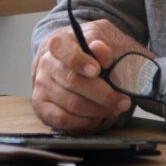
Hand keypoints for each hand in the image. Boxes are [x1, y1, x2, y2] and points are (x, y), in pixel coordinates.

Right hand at [31, 20, 148, 131]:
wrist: (76, 65)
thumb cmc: (92, 55)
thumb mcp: (101, 44)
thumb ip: (103, 48)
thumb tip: (99, 48)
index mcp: (59, 43)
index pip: (65, 51)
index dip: (79, 61)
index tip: (96, 70)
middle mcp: (47, 64)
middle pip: (73, 82)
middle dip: (103, 95)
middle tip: (123, 101)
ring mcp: (42, 85)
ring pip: (72, 104)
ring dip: (98, 110)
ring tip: (114, 109)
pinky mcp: (41, 106)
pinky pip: (63, 119)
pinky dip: (83, 122)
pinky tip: (96, 117)